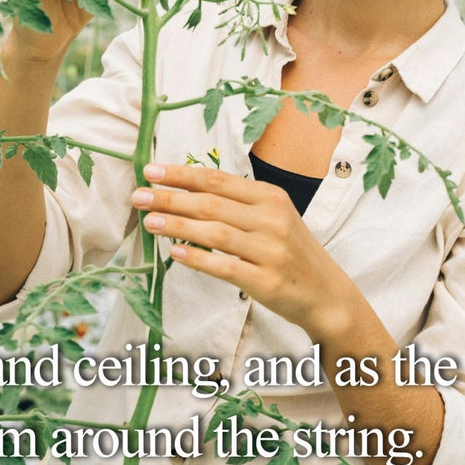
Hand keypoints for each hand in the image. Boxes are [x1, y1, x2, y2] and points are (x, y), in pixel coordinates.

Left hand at [131, 163, 355, 337]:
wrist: (327, 294)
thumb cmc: (289, 251)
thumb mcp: (272, 217)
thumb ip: (236, 203)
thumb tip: (182, 189)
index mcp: (272, 197)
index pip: (218, 181)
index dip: (181, 174)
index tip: (150, 171)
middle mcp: (273, 220)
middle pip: (211, 204)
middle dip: (170, 198)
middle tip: (138, 196)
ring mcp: (271, 252)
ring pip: (214, 232)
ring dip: (177, 225)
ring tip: (148, 221)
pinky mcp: (267, 281)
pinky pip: (225, 267)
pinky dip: (198, 258)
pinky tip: (174, 253)